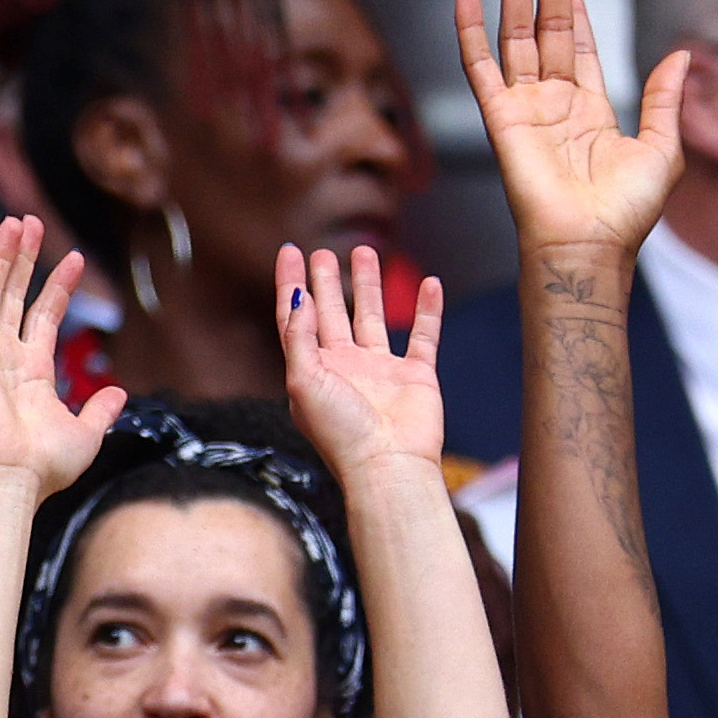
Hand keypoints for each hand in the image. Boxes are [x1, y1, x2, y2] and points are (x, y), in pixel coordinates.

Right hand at [0, 216, 123, 489]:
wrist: (11, 478)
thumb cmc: (43, 465)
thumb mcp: (85, 434)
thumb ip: (99, 410)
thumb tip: (118, 394)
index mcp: (31, 373)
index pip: (43, 316)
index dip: (57, 286)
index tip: (74, 257)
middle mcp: (5, 358)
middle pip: (14, 296)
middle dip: (24, 259)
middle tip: (33, 222)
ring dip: (4, 257)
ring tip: (17, 222)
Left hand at [278, 242, 444, 475]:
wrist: (388, 466)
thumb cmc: (341, 433)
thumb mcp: (304, 382)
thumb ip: (298, 338)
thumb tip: (297, 298)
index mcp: (312, 370)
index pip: (296, 318)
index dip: (291, 284)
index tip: (289, 252)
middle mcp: (343, 367)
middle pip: (330, 312)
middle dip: (326, 281)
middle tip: (323, 251)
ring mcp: (380, 370)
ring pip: (372, 316)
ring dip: (368, 285)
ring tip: (365, 252)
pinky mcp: (415, 375)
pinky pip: (422, 335)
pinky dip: (427, 310)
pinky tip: (429, 282)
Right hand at [456, 0, 685, 259]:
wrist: (590, 245)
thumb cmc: (626, 213)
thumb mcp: (663, 148)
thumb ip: (664, 100)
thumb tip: (682, 56)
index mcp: (590, 108)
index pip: (577, 39)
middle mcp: (552, 102)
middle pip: (546, 25)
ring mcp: (524, 107)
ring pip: (515, 34)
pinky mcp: (501, 118)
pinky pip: (479, 65)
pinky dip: (469, 27)